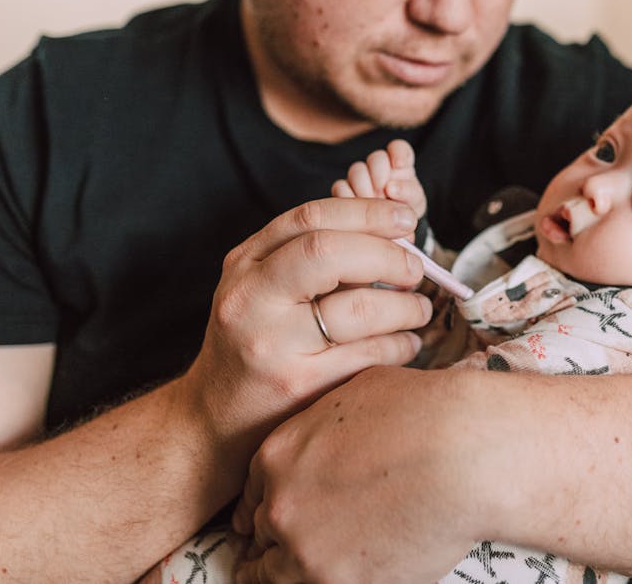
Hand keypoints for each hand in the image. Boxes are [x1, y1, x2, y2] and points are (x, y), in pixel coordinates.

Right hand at [181, 197, 432, 456]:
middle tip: (416, 270)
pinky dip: (400, 344)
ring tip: (418, 309)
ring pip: (359, 308)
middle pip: (329, 253)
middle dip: (388, 256)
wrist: (213, 419)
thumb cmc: (255, 342)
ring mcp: (271, 343)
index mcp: (245, 264)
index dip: (367, 213)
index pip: (310, 218)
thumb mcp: (264, 288)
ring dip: (405, 306)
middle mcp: (250, 298)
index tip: (406, 219)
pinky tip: (405, 343)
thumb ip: (312, 256)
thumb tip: (393, 233)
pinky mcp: (297, 385)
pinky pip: (369, 354)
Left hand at [232, 367, 486, 583]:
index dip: (272, 505)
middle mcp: (281, 505)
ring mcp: (306, 550)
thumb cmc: (426, 411)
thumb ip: (331, 417)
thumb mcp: (362, 389)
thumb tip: (342, 426)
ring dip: (290, 571)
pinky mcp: (339, 583)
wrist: (466, 452)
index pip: (254, 494)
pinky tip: (355, 571)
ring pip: (272, 575)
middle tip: (307, 541)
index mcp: (279, 455)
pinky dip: (333, 580)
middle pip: (261, 536)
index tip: (287, 515)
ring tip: (322, 562)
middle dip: (279, 538)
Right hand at [332, 139, 426, 219]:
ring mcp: (361, 181)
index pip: (399, 149)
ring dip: (364, 185)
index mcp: (400, 169)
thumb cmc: (404, 219)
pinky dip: (347, 195)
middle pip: (377, 158)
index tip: (399, 163)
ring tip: (371, 200)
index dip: (399, 152)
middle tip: (384, 189)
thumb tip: (392, 189)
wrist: (387, 237)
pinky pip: (341, 186)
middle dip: (380, 170)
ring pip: (357, 170)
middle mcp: (380, 171)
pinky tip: (356, 205)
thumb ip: (409, 193)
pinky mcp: (344, 193)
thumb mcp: (413, 207)